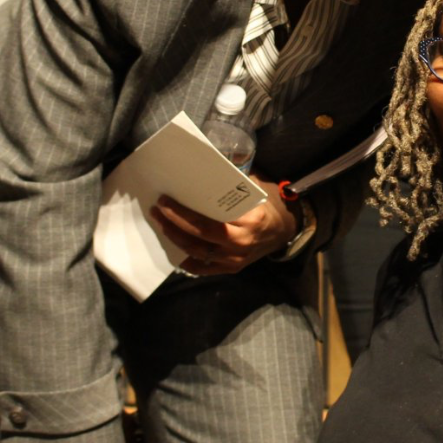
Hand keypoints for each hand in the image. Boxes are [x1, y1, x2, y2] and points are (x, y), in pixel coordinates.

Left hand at [151, 175, 297, 274]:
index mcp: (249, 221)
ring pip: (198, 253)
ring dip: (176, 239)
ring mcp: (237, 259)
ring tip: (162, 225)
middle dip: (173, 224)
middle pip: (199, 237)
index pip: (208, 221)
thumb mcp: (253, 188)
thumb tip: (199, 173)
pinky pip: (204, 268)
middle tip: (158, 211)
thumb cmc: (267, 204)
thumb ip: (231, 183)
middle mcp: (242, 243)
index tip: (165, 201)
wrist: (285, 230)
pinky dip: (187, 260)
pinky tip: (175, 248)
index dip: (182, 213)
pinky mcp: (232, 269)